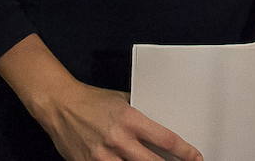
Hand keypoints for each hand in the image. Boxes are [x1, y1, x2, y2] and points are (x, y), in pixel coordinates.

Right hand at [37, 82, 201, 160]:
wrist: (59, 105)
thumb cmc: (92, 100)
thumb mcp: (121, 99)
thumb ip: (140, 112)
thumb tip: (159, 121)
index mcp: (130, 119)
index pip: (166, 139)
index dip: (185, 152)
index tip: (196, 157)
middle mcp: (118, 139)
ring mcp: (102, 156)